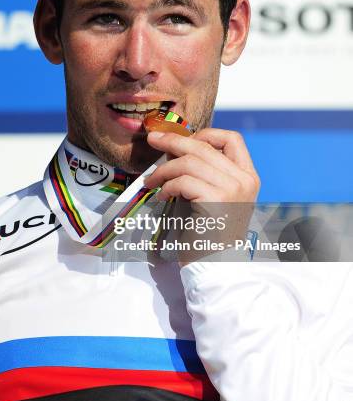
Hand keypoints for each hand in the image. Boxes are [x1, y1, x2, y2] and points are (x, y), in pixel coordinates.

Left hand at [145, 128, 259, 264]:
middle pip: (204, 146)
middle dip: (173, 140)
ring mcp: (233, 190)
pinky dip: (167, 186)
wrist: (216, 266)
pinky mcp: (217, 201)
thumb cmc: (208, 232)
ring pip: (190, 162)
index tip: (181, 139)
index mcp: (248, 176)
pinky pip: (184, 181)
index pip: (232, 139)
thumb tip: (173, 146)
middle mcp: (245, 180)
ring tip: (152, 180)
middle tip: (153, 139)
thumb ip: (201, 171)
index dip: (205, 133)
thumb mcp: (211, 194)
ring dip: (164, 169)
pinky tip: (162, 195)